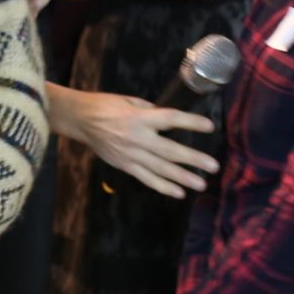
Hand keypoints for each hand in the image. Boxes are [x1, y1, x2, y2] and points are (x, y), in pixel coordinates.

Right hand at [60, 88, 217, 198]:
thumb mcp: (130, 100)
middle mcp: (137, 138)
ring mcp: (130, 154)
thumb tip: (169, 121)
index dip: (191, 123)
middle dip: (193, 159)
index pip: (170, 120)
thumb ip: (151, 111)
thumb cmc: (106, 105)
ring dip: (182, 177)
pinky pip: (146, 178)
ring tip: (201, 184)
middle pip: (169, 150)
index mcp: (140, 118)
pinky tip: (179, 193)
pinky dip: (162, 186)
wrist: (80, 120)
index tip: (209, 127)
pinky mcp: (124, 165)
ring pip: (160, 169)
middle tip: (213, 166)